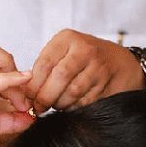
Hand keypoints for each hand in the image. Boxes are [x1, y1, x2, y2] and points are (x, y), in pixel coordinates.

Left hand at [25, 29, 144, 113]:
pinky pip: (85, 100)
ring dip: (60, 103)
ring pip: (73, 91)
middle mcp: (84, 48)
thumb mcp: (64, 53)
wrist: (120, 62)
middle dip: (45, 97)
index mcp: (67, 39)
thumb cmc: (84, 60)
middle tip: (38, 108)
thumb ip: (46, 68)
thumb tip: (25, 92)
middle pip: (60, 76)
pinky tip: (71, 104)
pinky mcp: (107, 81)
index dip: (33, 85)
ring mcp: (98, 64)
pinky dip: (74, 107)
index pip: (44, 63)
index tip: (28, 98)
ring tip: (56, 104)